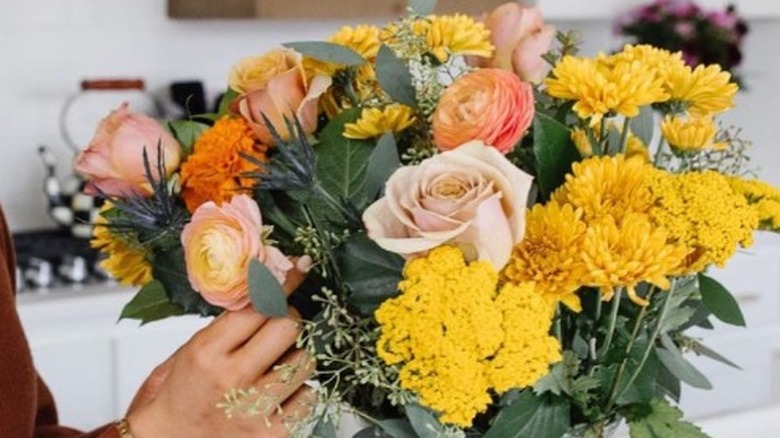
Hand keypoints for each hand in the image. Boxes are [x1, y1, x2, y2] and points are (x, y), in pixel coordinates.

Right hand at [126, 258, 315, 437]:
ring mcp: (255, 410)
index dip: (283, 282)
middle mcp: (232, 380)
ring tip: (278, 364)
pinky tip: (282, 392)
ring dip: (297, 357)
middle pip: (289, 326)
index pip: (258, 305)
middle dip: (289, 319)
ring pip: (306, 361)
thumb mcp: (193, 348)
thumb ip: (230, 322)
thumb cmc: (183, 393)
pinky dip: (300, 391)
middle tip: (281, 324)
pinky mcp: (273, 433)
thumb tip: (271, 285)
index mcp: (207, 352)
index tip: (297, 267)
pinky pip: (310, 397)